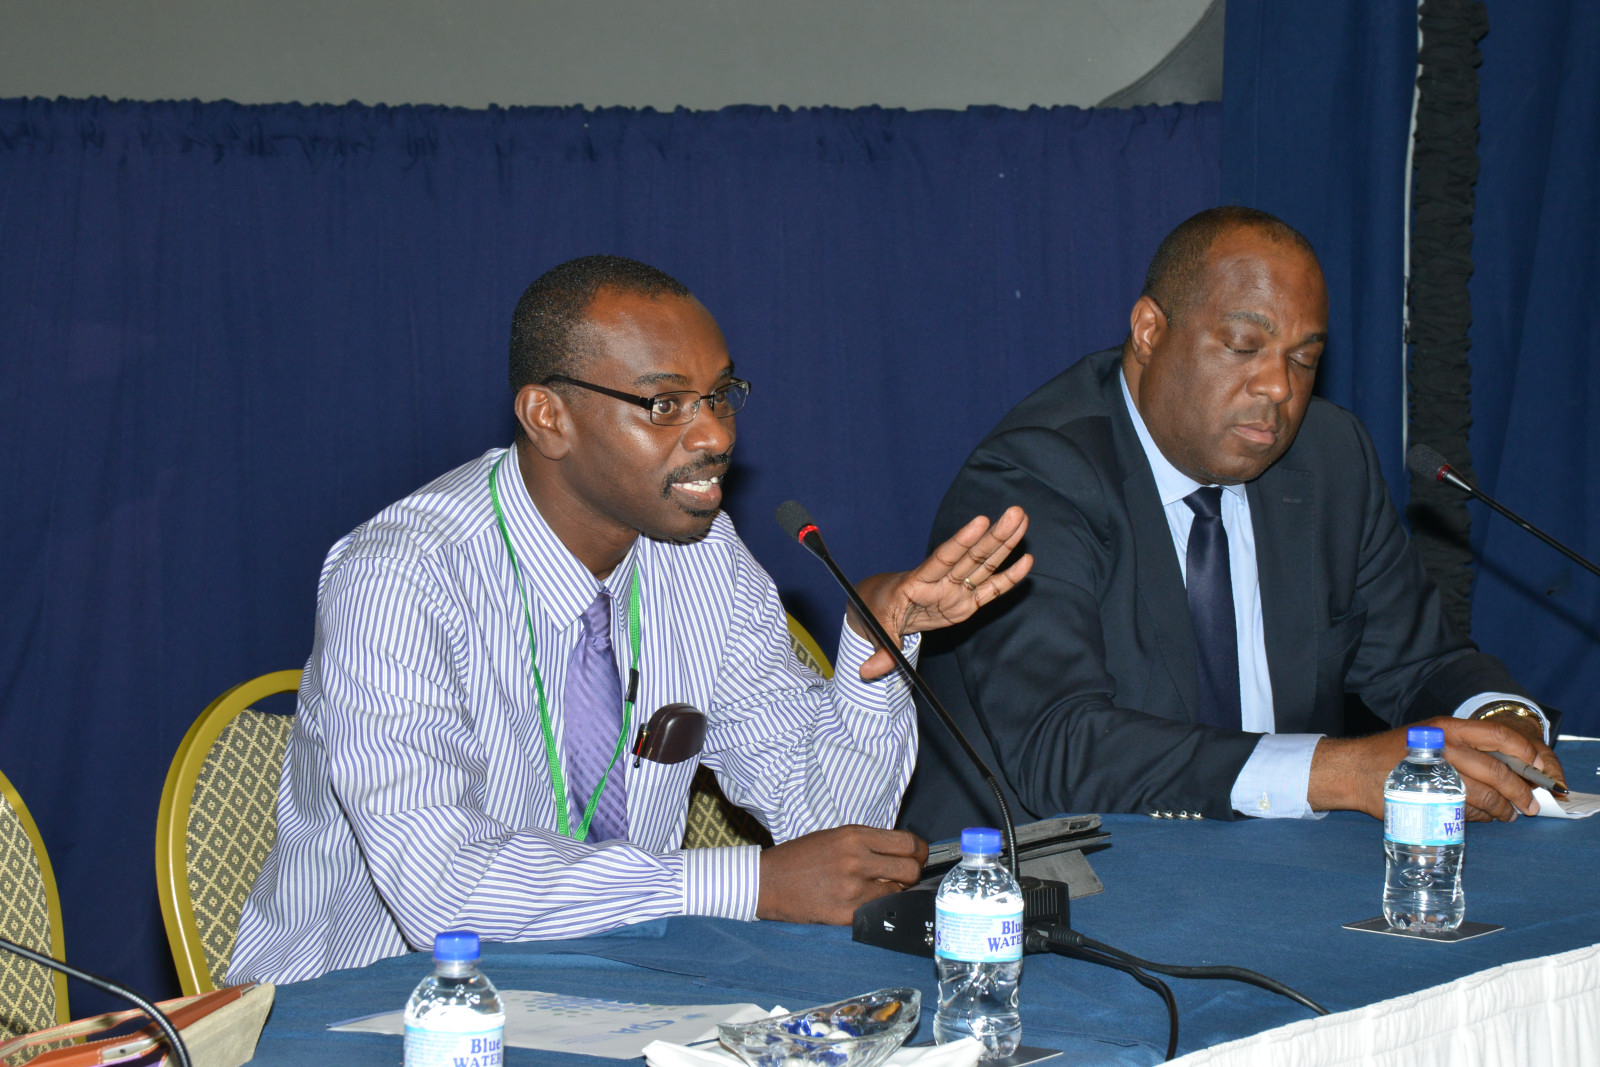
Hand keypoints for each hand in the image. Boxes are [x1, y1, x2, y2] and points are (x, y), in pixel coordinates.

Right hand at [756, 825, 928, 924]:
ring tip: (873, 890)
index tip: (917, 856)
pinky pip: (877, 912)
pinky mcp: (846, 914)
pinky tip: (860, 903)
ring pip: (896, 894)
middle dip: (911, 875)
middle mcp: (856, 861)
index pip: (908, 843)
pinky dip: (874, 909)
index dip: (919, 852)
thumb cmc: (801, 857)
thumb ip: (869, 843)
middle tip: (901, 876)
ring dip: (891, 893)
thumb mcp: (835, 837)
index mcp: (854, 836)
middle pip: (910, 870)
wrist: (768, 882)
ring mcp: (852, 890)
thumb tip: (902, 853)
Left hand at [850, 506, 1032, 679]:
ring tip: (1022, 520)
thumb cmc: (876, 611)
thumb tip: (868, 671)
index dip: (961, 541)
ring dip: (1004, 544)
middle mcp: (940, 582)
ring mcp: (954, 590)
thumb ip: (881, 648)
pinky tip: (1025, 561)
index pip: (942, 559)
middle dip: (994, 536)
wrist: (879, 604)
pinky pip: (989, 590)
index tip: (981, 522)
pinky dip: (1007, 578)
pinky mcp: (964, 603)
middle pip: (970, 556)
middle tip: (1016, 513)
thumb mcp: (876, 629)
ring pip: (983, 565)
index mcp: (917, 583)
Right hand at [1309, 716, 1565, 821]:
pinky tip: (1483, 818)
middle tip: (1529, 804)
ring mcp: (1437, 774)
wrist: (1354, 769)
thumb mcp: (1429, 737)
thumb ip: (1464, 747)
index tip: (1539, 767)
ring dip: (1503, 809)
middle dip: (1520, 791)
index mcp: (1449, 728)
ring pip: (1485, 795)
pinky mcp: (1429, 798)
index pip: (1499, 736)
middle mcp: (1446, 747)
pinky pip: (1467, 812)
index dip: (1525, 753)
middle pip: (1498, 771)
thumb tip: (1505, 767)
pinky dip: (1481, 818)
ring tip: (1508, 815)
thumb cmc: (1394, 754)